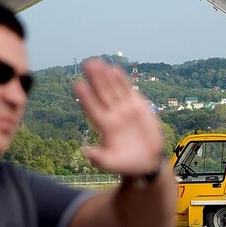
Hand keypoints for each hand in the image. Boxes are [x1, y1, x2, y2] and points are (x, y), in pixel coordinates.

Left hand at [73, 60, 164, 174]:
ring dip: (106, 76)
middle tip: (86, 64)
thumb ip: (101, 159)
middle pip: (102, 93)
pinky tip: (115, 70)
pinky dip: (122, 81)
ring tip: (98, 62)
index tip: (77, 84)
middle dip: (95, 79)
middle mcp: (112, 114)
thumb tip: (86, 152)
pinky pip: (128, 91)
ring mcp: (124, 109)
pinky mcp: (137, 106)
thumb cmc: (128, 164)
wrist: (148, 160)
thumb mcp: (113, 164)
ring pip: (113, 88)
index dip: (86, 97)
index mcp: (105, 127)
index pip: (93, 108)